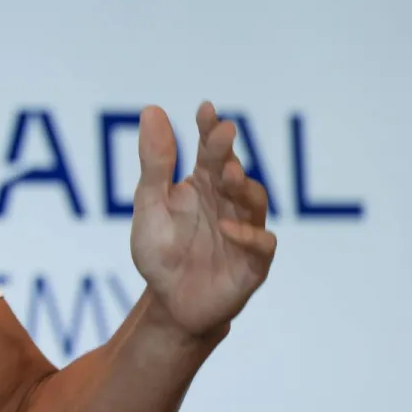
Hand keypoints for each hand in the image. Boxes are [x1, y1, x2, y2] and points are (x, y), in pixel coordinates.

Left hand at [129, 102, 277, 338]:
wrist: (171, 303)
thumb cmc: (161, 251)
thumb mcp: (150, 205)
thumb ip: (154, 163)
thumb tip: (152, 110)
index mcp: (202, 185)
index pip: (209, 150)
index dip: (209, 129)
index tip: (206, 109)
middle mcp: (227, 203)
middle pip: (232, 170)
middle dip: (228, 152)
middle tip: (224, 132)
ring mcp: (244, 231)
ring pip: (254, 202)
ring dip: (243, 187)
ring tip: (227, 175)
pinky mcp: (252, 263)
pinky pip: (261, 245)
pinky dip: (248, 235)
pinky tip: (228, 229)